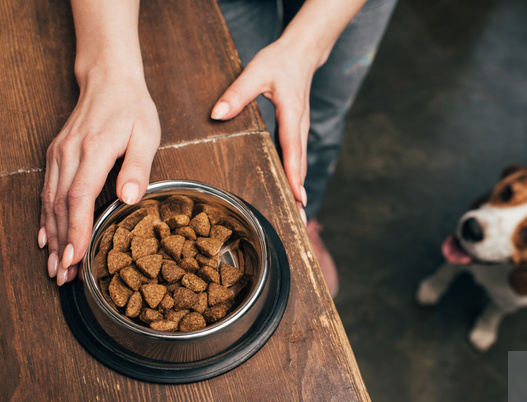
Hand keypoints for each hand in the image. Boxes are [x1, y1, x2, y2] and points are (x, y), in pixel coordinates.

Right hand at [39, 67, 159, 285]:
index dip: (77, 231)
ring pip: (51, 201)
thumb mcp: (146, 134)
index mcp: (94, 150)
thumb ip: (139, 168)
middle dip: (63, 244)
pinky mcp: (58, 155)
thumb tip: (129, 199)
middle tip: (65, 276)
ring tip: (56, 267)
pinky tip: (46, 238)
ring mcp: (60, 154)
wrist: (109, 80)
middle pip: (61, 206)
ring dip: (53, 236)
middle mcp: (70, 154)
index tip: (75, 258)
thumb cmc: (133, 109)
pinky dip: (46, 217)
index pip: (80, 197)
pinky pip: (48, 191)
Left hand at [211, 39, 313, 212]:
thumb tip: (217, 114)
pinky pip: (298, 157)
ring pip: (301, 163)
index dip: (295, 174)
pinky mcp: (298, 130)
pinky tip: (292, 189)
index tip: (298, 195)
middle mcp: (300, 125)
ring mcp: (301, 129)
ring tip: (298, 213)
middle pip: (301, 164)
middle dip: (300, 191)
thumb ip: (237, 93)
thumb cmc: (281, 61)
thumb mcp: (256, 72)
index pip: (293, 149)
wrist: (303, 53)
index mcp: (291, 113)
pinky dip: (296, 175)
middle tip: (299, 218)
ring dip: (299, 187)